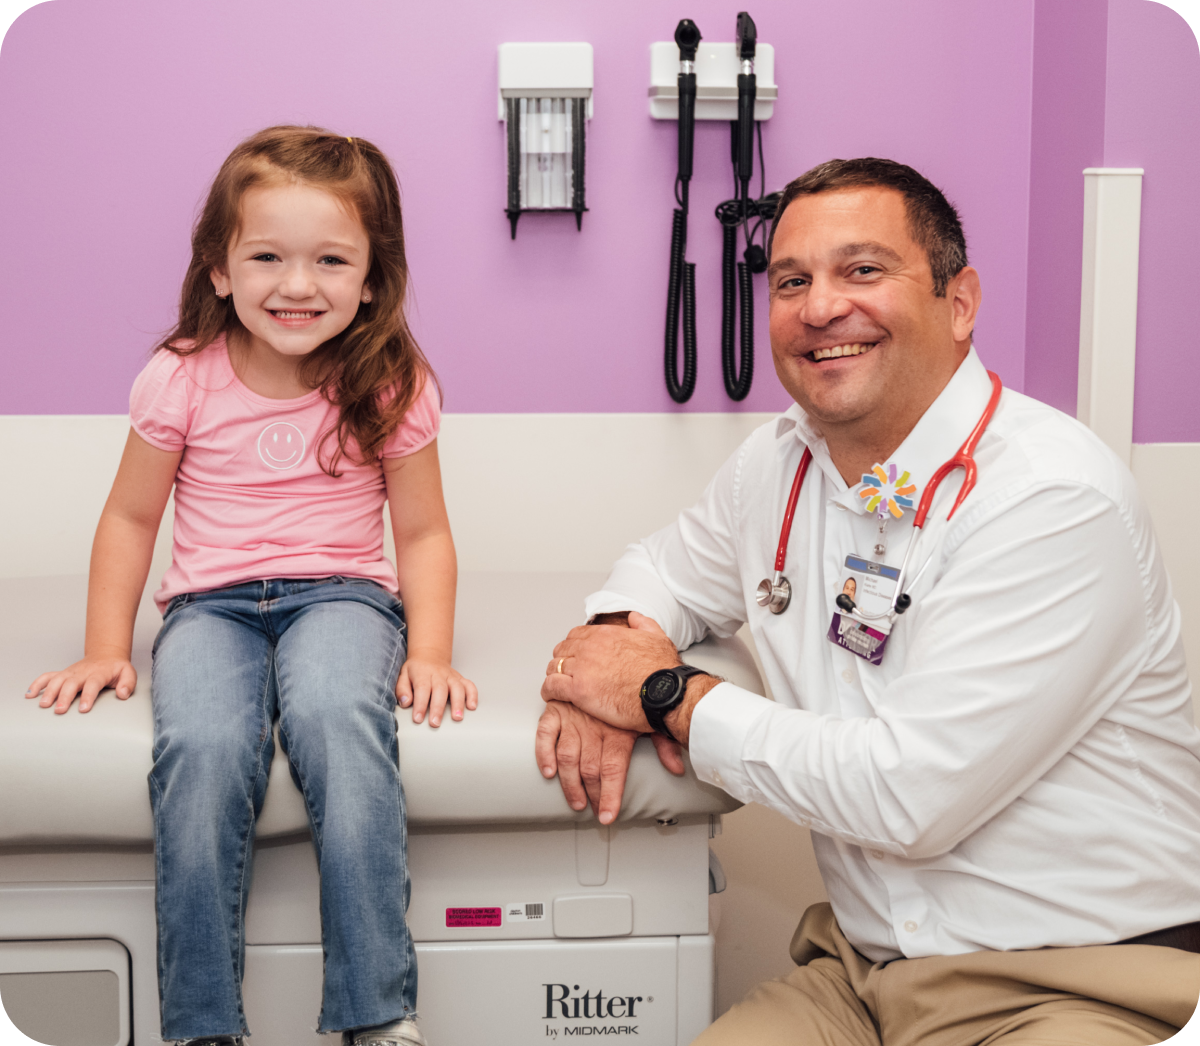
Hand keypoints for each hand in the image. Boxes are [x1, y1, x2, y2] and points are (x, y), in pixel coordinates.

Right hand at [26, 656, 136, 713]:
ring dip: (49, 692)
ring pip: (57, 680)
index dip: (88, 696)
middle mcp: (82, 673)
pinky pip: (47, 676)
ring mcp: (70, 672)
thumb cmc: (116, 668)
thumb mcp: (128, 673)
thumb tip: (122, 694)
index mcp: (99, 673)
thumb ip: (128, 683)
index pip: (93, 684)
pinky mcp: (62, 674)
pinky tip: (29, 695)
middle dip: (65, 697)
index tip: (84, 709)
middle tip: (60, 711)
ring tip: (44, 705)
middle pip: (71, 683)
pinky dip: (37, 684)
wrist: (106, 655)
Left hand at [397, 656, 477, 726]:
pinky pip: (469, 685)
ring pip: (457, 688)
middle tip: (435, 723)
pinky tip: (472, 707)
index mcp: (422, 673)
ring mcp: (451, 676)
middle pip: (440, 690)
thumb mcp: (403, 675)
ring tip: (457, 718)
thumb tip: (405, 702)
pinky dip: (473, 695)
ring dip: (458, 703)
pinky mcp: (460, 679)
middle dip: (438, 708)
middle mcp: (439, 674)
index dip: (420, 704)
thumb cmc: (416, 669)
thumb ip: (402, 689)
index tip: (418, 718)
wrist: (430, 655)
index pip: (422, 688)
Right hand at [535, 701, 684, 823]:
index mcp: (617, 729)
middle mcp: (594, 727)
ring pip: (567, 758)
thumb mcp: (651, 714)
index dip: (610, 796)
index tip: (608, 816)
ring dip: (569, 784)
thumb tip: (678, 767)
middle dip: (591, 796)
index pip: (613, 770)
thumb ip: (664, 742)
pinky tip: (548, 771)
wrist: (616, 653)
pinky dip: (544, 753)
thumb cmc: (636, 686)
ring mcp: (573, 717)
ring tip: (576, 801)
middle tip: (593, 811)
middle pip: (589, 770)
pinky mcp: (558, 708)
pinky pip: (546, 733)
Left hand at [541, 612, 680, 731]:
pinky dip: (548, 690)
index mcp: (606, 635)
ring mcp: (582, 668)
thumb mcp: (657, 636)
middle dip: (561, 660)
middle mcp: (590, 648)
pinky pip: (552, 686)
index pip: (576, 635)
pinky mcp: (578, 690)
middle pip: (562, 650)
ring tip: (556, 684)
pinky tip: (551, 695)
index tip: (575, 656)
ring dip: (554, 675)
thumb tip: (634, 617)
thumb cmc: (662, 670)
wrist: (663, 692)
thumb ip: (643, 624)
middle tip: (565, 671)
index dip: (573, 647)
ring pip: (553, 666)